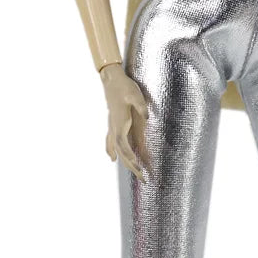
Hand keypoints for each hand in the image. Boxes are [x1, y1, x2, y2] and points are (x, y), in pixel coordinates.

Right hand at [101, 63, 148, 181]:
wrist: (111, 78)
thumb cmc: (124, 86)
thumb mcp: (135, 94)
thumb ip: (140, 106)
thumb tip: (147, 117)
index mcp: (120, 122)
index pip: (123, 145)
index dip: (130, 157)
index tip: (138, 167)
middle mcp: (114, 127)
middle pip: (121, 151)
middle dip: (131, 166)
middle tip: (143, 179)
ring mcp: (112, 126)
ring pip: (116, 148)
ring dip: (124, 161)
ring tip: (134, 173)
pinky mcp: (112, 122)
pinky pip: (110, 140)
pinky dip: (111, 150)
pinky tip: (111, 158)